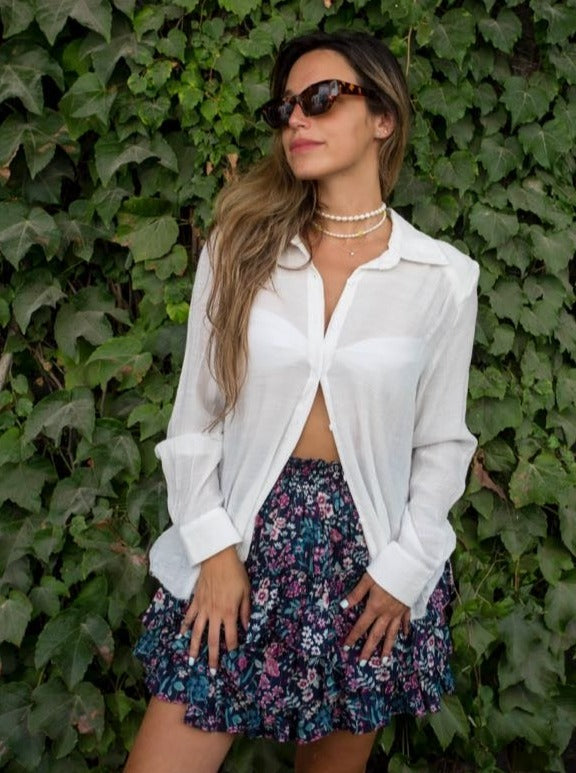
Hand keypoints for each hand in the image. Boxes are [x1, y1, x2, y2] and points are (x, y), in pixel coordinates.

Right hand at [181, 546, 249, 671]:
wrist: (217, 557)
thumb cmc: (235, 573)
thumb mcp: (246, 591)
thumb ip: (245, 610)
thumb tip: (247, 627)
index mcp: (229, 612)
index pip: (231, 637)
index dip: (232, 649)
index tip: (233, 659)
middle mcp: (215, 614)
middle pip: (212, 640)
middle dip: (212, 657)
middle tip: (212, 672)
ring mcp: (203, 608)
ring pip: (197, 632)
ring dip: (194, 648)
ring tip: (192, 661)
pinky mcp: (195, 601)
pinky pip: (189, 616)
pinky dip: (184, 626)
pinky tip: (181, 635)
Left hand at [341, 573, 409, 662]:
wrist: (410, 567)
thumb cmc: (386, 570)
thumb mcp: (367, 579)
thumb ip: (356, 594)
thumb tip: (342, 606)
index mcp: (374, 607)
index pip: (361, 626)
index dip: (353, 636)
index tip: (346, 647)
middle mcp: (386, 613)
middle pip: (376, 635)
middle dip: (368, 650)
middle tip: (363, 663)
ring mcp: (398, 612)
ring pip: (392, 634)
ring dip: (387, 648)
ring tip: (384, 661)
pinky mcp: (407, 607)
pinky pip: (405, 622)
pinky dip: (404, 629)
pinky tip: (405, 636)